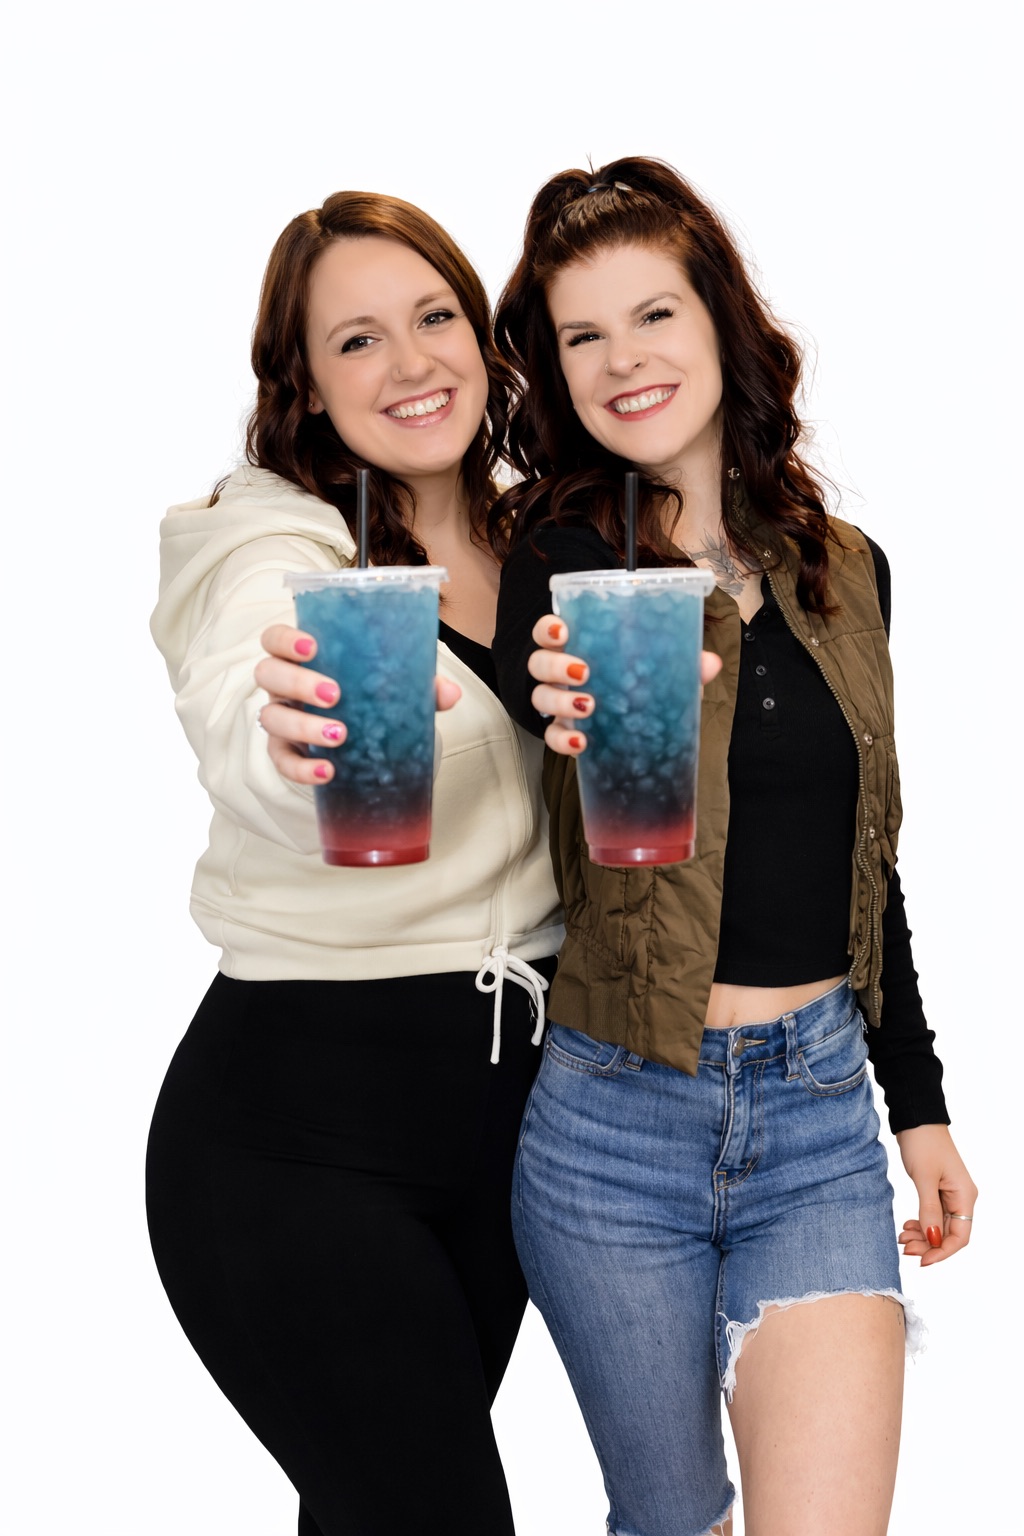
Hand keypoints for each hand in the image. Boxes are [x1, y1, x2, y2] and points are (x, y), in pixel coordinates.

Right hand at [255, 624, 460, 785]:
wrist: (359, 740)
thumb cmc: (366, 697)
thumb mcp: (391, 686)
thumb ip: (419, 685)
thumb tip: (450, 692)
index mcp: (301, 657)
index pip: (275, 638)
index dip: (285, 639)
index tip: (311, 646)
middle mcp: (282, 685)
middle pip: (268, 674)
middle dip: (298, 682)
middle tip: (335, 693)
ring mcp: (280, 718)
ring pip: (271, 718)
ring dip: (303, 726)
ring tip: (340, 734)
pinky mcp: (284, 753)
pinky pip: (282, 761)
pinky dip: (301, 768)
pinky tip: (326, 772)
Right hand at [527, 613, 723, 756]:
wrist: (627, 726)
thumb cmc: (634, 684)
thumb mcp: (656, 670)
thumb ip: (680, 664)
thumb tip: (709, 663)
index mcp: (575, 646)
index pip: (548, 631)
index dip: (548, 629)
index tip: (564, 631)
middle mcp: (558, 673)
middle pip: (538, 663)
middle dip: (555, 666)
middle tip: (584, 672)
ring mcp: (556, 704)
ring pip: (540, 698)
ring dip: (560, 702)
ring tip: (588, 707)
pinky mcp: (562, 733)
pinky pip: (552, 738)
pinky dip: (563, 740)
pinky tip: (582, 742)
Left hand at [895, 1124, 976, 1265]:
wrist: (915, 1118)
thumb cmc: (923, 1143)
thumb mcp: (924, 1178)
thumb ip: (928, 1211)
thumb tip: (932, 1240)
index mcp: (965, 1196)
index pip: (960, 1236)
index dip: (942, 1252)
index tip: (922, 1260)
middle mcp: (961, 1197)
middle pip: (948, 1233)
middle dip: (928, 1245)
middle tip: (905, 1248)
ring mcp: (949, 1193)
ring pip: (938, 1226)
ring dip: (922, 1235)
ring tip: (902, 1237)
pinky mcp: (936, 1189)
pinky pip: (932, 1214)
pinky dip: (920, 1223)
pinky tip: (907, 1226)